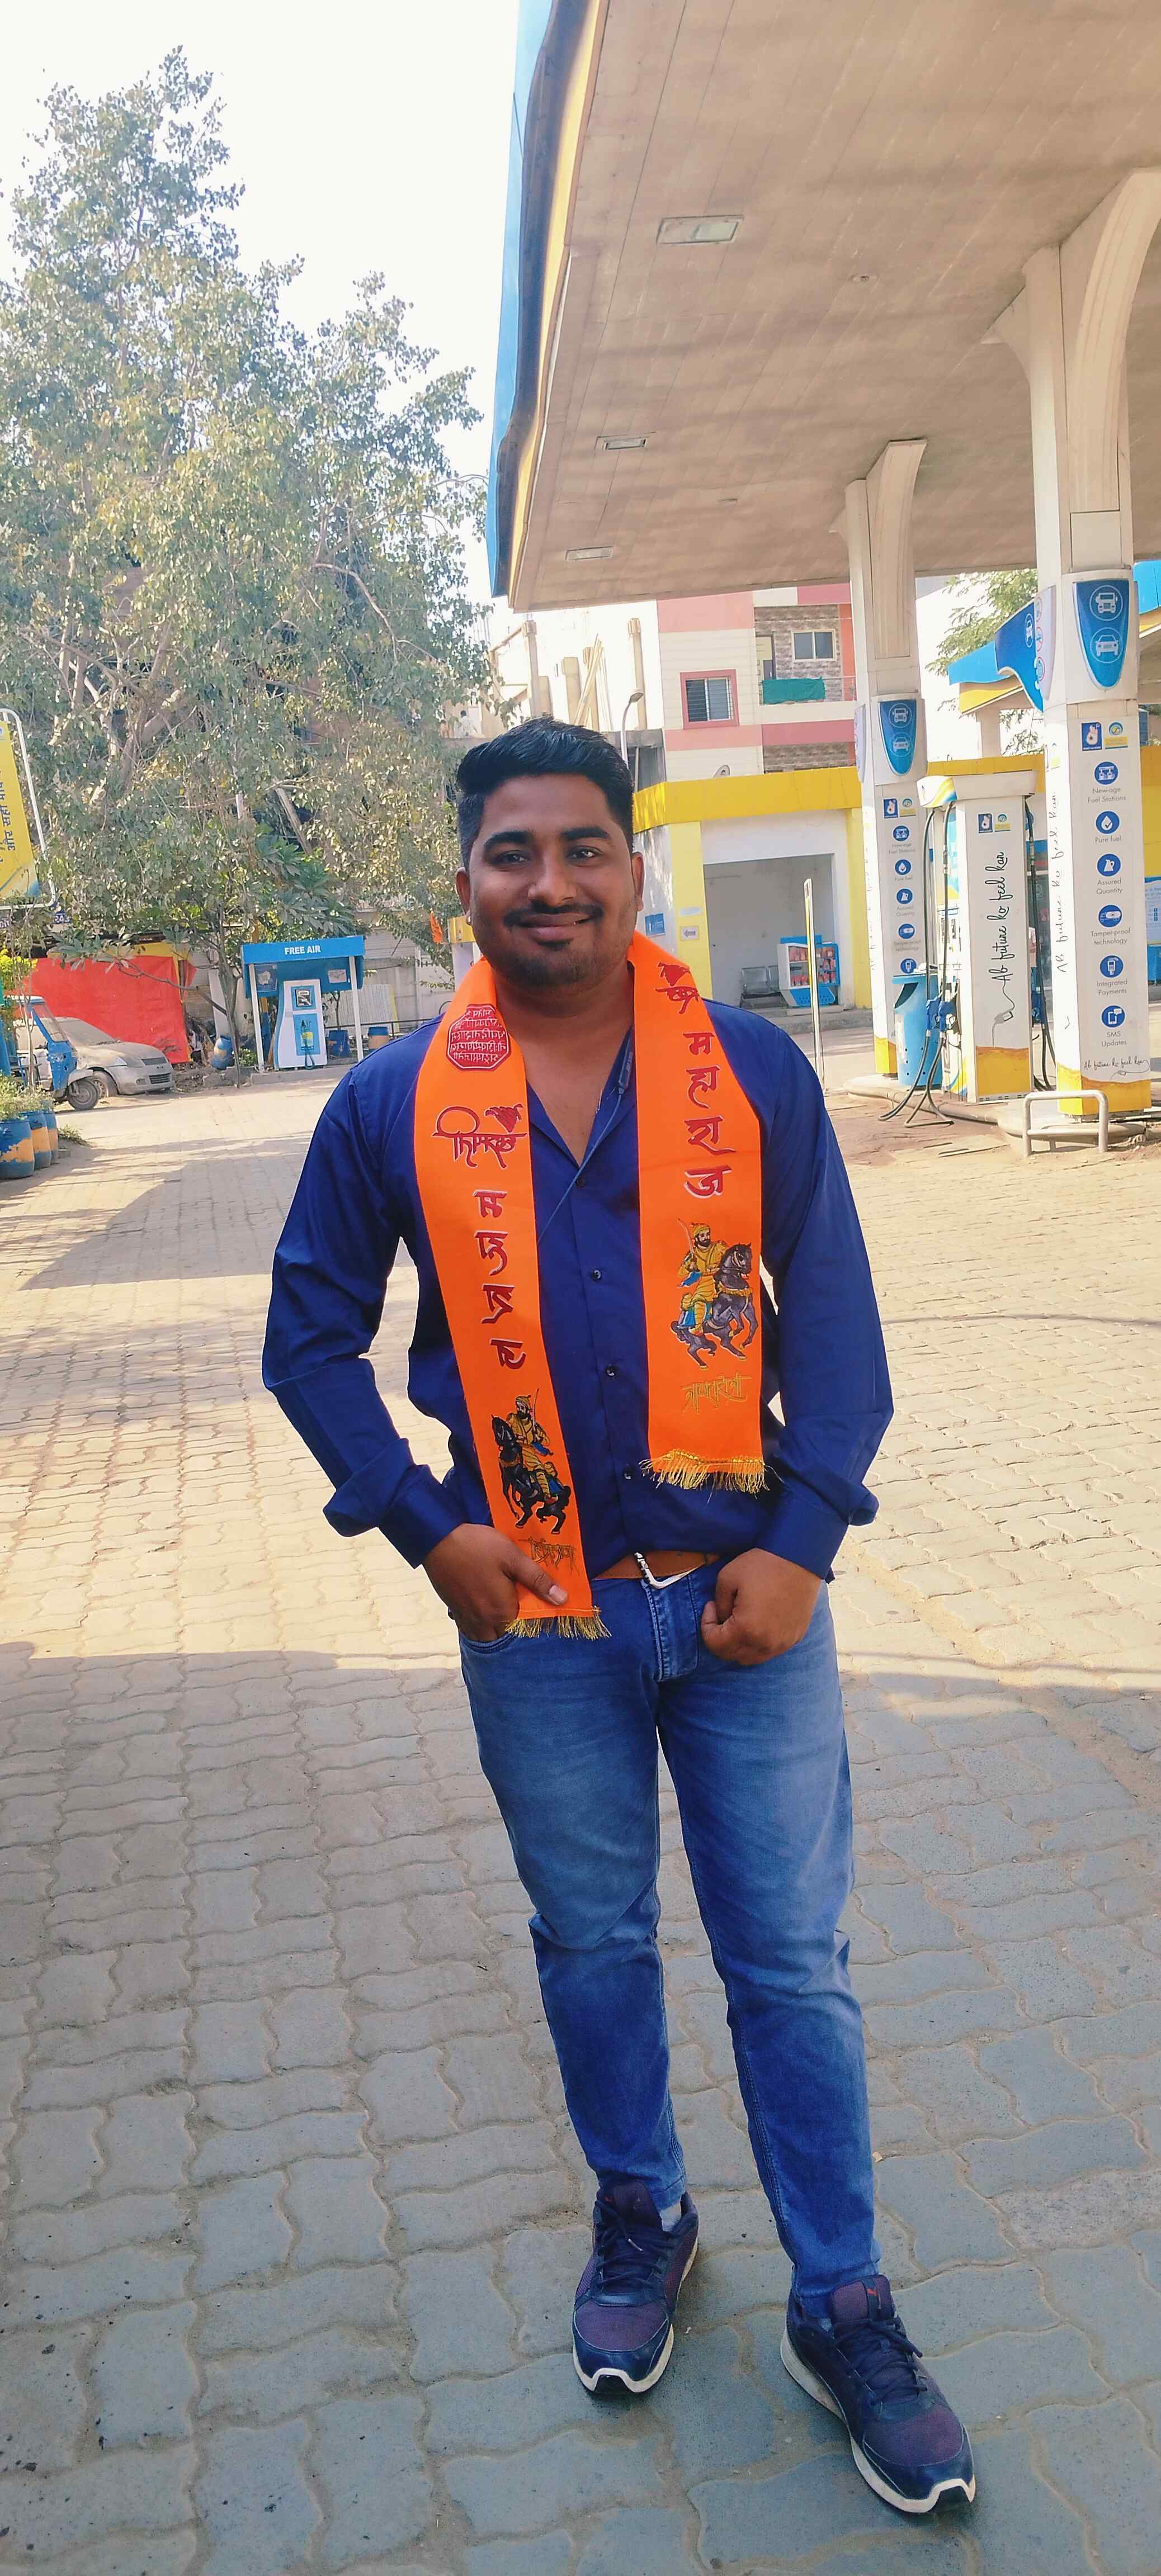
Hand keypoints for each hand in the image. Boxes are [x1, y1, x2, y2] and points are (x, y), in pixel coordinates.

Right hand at [423, 1522, 566, 1642]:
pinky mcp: (454, 1610)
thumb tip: (562, 1599)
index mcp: (500, 1611)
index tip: (541, 1619)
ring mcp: (465, 1617)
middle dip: (514, 1633)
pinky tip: (484, 1613)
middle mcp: (482, 1621)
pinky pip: (470, 1629)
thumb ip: (537, 1580)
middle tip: (524, 1617)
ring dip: (496, 1632)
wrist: (437, 1538)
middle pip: (503, 1639)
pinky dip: (479, 1627)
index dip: (533, 1629)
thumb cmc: (478, 1547)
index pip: (522, 1633)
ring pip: (485, 1637)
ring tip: (506, 1618)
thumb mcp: (512, 1557)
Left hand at [700, 1549, 820, 1665]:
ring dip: (740, 1644)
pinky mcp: (794, 1637)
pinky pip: (771, 1649)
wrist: (800, 1557)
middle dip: (721, 1638)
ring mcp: (783, 1643)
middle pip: (732, 1655)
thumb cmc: (762, 1565)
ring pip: (752, 1657)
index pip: (715, 1645)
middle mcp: (765, 1644)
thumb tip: (722, 1618)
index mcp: (746, 1630)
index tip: (711, 1606)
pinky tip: (759, 1621)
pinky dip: (759, 1642)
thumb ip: (719, 1605)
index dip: (706, 1626)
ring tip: (739, 1620)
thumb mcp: (726, 1579)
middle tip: (722, 1615)